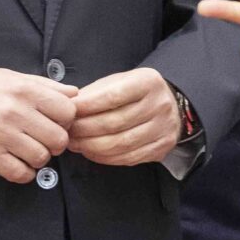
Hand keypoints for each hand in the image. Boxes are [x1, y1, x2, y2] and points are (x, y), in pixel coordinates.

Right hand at [0, 69, 79, 184]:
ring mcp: (0, 134)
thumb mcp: (5, 77)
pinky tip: (13, 163)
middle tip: (39, 140)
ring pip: (42, 158)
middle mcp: (14, 110)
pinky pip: (20, 173)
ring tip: (23, 151)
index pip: (68, 111)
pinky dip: (22, 172)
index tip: (53, 123)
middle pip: (59, 138)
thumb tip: (73, 93)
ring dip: (36, 158)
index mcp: (22, 89)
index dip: (65, 121)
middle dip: (53, 143)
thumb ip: (41, 85)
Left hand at [66, 68, 180, 166]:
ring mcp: (163, 128)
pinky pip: (129, 158)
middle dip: (85, 129)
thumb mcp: (119, 81)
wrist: (172, 104)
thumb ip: (96, 92)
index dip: (87, 106)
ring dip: (92, 146)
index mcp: (148, 82)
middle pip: (115, 122)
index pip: (113, 96)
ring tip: (75, 144)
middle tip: (67, 132)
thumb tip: (69, 106)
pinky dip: (105, 158)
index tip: (69, 111)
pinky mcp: (162, 147)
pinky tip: (91, 152)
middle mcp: (159, 105)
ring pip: (121, 143)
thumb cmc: (136, 92)